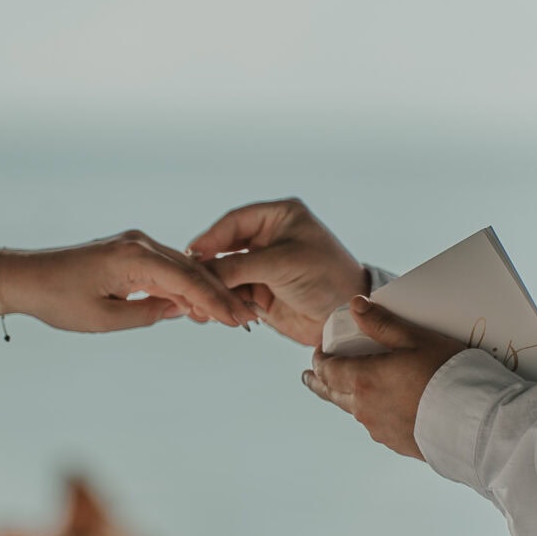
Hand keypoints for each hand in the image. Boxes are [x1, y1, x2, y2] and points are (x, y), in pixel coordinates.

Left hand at [4, 231, 257, 332]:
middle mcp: (139, 243)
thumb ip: (147, 314)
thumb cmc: (59, 299)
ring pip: (180, 268)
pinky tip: (198, 306)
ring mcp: (134, 244)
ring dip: (203, 292)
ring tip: (230, 315)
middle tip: (246, 318)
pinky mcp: (129, 252)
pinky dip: (182, 287)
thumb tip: (179, 309)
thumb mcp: (105, 319)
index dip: (215, 301)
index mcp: (133, 257)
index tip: (237, 319)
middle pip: (190, 270)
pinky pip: (164, 268)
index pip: (186, 279)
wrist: (26, 277)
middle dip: (219, 295)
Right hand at [188, 198, 368, 345]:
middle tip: (190, 279)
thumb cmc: (326, 278)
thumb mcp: (281, 264)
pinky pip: (232, 293)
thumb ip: (238, 266)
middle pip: (225, 247)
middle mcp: (269, 238)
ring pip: (226, 273)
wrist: (345, 318)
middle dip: (209, 265)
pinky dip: (222, 301)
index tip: (192, 254)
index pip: (235, 222)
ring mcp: (263, 266)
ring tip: (199, 300)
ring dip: (214, 287)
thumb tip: (200, 271)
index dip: (211, 238)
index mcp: (279, 217)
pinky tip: (212, 310)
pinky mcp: (260, 291)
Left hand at [301, 296, 463, 458]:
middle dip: (319, 381)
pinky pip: (374, 425)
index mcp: (363, 380)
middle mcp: (364, 408)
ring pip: (352, 410)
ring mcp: (379, 429)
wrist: (477, 424)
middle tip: (311, 376)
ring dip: (345, 397)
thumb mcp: (416, 340)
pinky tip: (379, 408)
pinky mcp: (396, 443)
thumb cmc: (448, 375)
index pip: (327, 370)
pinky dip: (370, 413)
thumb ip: (382, 324)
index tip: (320, 351)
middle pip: (331, 393)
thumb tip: (354, 304)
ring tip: (345, 390)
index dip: (319, 359)